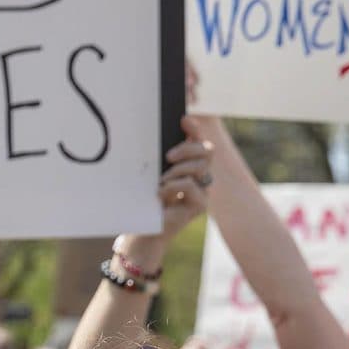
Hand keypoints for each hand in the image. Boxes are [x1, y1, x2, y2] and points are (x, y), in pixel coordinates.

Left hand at [155, 116, 213, 237]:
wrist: (141, 228)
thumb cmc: (144, 199)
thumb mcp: (151, 172)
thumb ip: (160, 156)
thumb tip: (162, 130)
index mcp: (187, 164)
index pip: (198, 141)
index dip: (195, 129)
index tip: (183, 120)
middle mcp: (199, 175)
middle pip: (207, 151)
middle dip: (188, 148)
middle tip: (168, 156)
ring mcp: (202, 190)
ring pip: (201, 167)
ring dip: (178, 170)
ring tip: (161, 180)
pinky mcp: (200, 205)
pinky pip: (191, 185)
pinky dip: (173, 186)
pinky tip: (160, 194)